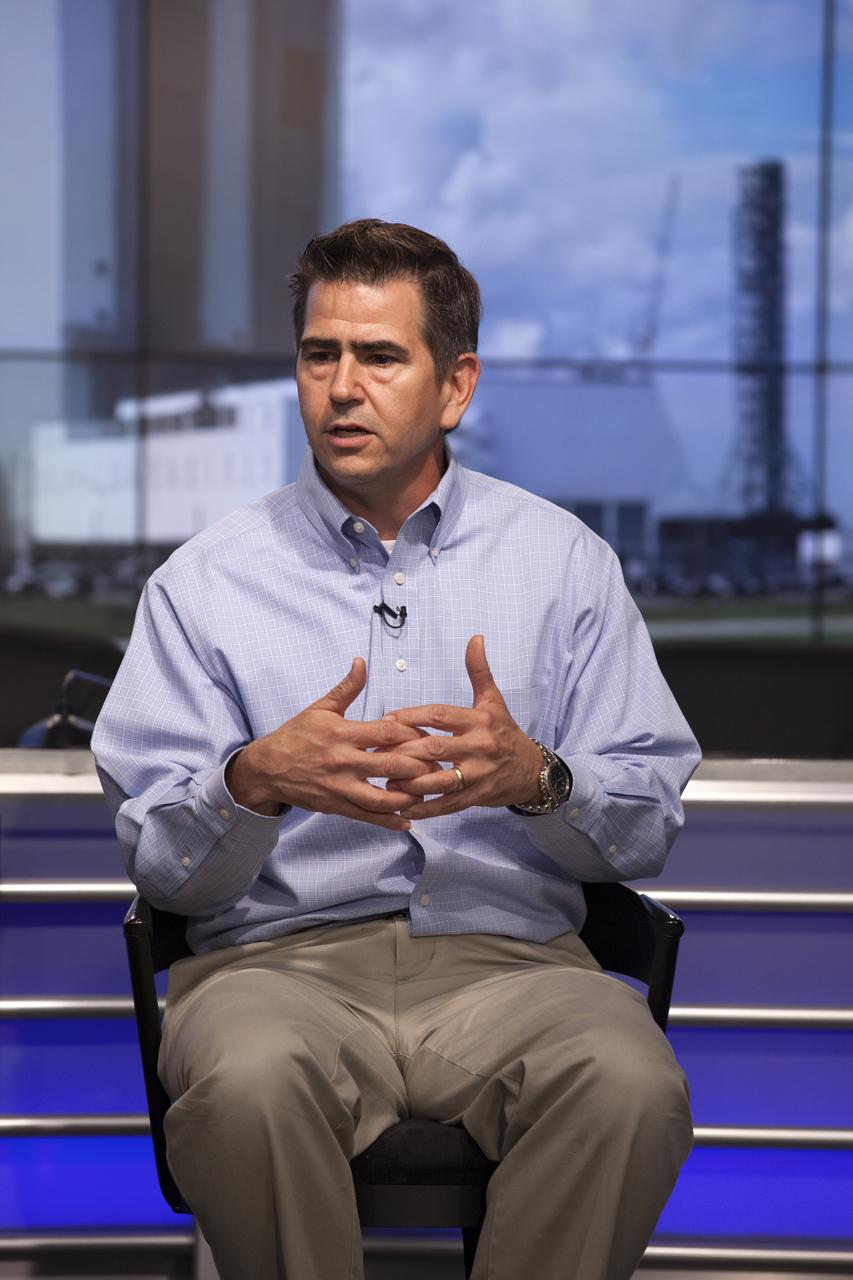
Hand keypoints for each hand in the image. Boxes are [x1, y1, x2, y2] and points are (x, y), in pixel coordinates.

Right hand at [227, 659, 441, 830]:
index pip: (384, 733)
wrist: (267, 768)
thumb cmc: (296, 735)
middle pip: (388, 766)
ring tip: (429, 795)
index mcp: (341, 733)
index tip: (429, 736)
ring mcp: (339, 787)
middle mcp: (342, 761)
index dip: (411, 735)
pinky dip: (388, 821)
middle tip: (442, 767)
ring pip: (380, 797)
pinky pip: (365, 816)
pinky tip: (407, 822)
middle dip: (418, 767)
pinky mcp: (335, 806)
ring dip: (407, 798)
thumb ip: (346, 688)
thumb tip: (362, 662)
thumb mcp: (320, 708)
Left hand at [382, 635, 542, 819]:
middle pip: (435, 748)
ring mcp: (478, 774)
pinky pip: (447, 804)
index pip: (440, 715)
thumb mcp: (494, 701)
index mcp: (480, 720)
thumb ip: (479, 671)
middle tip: (376, 752)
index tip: (386, 719)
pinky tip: (403, 807)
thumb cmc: (505, 732)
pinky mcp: (477, 797)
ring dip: (410, 782)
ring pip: (439, 779)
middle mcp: (480, 746)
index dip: (412, 717)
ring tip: (385, 780)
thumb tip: (475, 638)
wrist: (532, 771)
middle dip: (404, 751)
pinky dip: (424, 807)